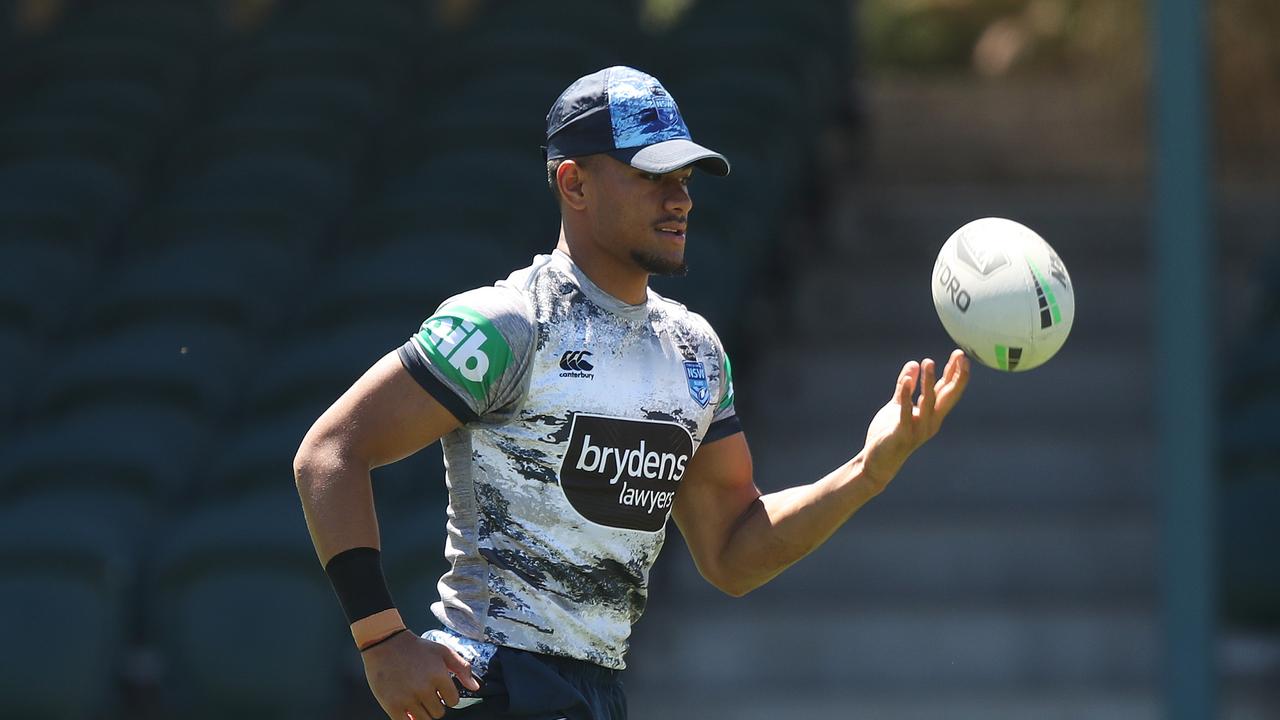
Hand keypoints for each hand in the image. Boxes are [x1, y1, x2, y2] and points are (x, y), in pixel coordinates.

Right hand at [362, 631, 480, 719]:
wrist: (385, 643)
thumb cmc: (416, 648)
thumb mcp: (443, 651)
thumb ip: (462, 668)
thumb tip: (475, 687)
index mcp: (439, 675)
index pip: (453, 701)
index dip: (448, 696)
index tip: (439, 690)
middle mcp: (424, 689)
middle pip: (439, 712)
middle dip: (435, 704)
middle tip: (426, 693)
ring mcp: (407, 698)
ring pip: (424, 719)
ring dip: (422, 712)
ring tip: (416, 698)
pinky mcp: (392, 705)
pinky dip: (408, 718)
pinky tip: (407, 708)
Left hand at [861, 349, 969, 493]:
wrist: (878, 462)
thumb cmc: (889, 434)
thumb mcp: (898, 406)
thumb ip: (905, 387)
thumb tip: (913, 364)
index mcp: (932, 414)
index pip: (947, 390)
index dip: (955, 373)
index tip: (960, 355)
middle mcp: (931, 421)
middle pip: (948, 396)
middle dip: (956, 376)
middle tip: (960, 355)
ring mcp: (919, 429)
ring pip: (928, 402)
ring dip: (929, 382)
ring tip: (929, 361)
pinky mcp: (903, 434)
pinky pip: (906, 413)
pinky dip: (906, 396)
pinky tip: (906, 380)